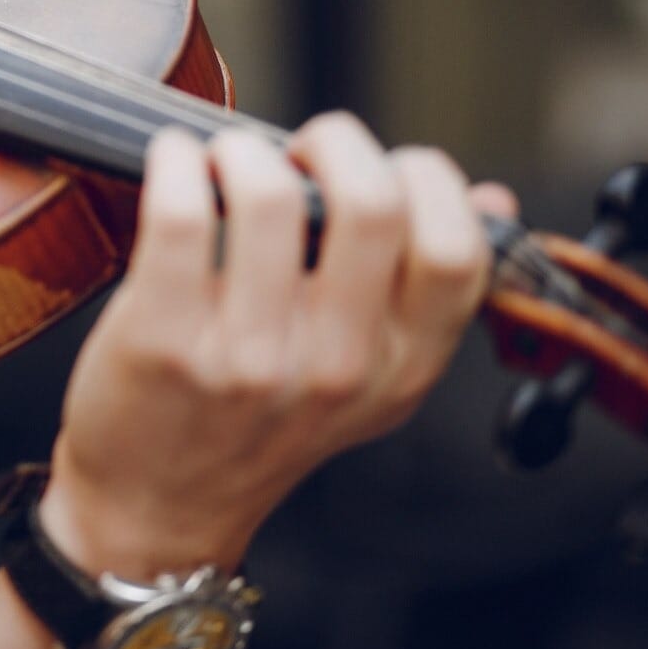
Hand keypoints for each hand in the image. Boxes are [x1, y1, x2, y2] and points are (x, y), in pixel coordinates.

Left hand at [38, 113, 516, 578]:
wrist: (157, 506)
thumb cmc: (254, 424)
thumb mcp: (365, 377)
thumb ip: (423, 293)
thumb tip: (490, 198)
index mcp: (400, 368)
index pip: (456, 251)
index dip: (425, 179)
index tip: (381, 165)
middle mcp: (335, 365)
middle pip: (372, 204)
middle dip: (335, 142)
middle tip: (298, 150)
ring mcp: (249, 356)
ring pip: (270, 196)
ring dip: (241, 150)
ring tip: (223, 162)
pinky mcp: (163, 340)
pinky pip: (179, 213)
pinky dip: (171, 163)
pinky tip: (169, 166)